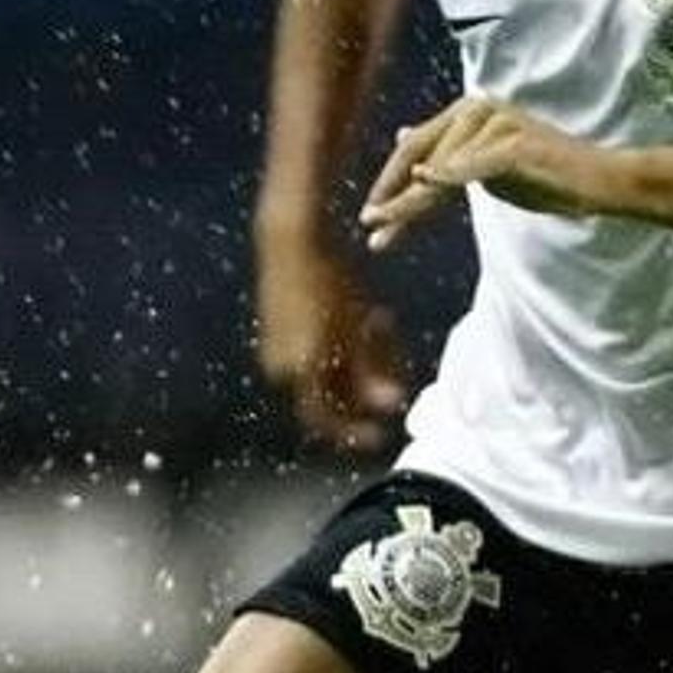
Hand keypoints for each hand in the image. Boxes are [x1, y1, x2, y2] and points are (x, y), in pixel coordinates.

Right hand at [253, 238, 409, 450]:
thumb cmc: (329, 280)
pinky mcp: (280, 332)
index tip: (381, 434)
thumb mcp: (357, 328)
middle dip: (367, 382)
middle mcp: (281, 367)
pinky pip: (317, 352)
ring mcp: (278, 349)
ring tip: (382, 325)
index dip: (353, 430)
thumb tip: (392, 406)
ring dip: (362, 359)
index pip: (325, 418)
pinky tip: (367, 317)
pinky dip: (345, 345)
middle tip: (394, 354)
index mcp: (298, 369)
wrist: (293, 238)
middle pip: (332, 394)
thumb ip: (371, 372)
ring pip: (329, 371)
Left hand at [358, 96, 615, 250]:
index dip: (389, 181)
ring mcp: (496, 122)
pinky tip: (423, 181)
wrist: (598, 182)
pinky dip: (447, 175)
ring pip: (442, 168)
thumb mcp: (487, 167)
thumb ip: (448, 155)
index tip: (370, 216)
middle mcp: (477, 109)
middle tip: (368, 224)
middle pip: (421, 155)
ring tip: (387, 228)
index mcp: (467, 112)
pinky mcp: (514, 143)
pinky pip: (473, 165)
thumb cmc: (546, 176)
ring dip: (412, 203)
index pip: (418, 148)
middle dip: (392, 194)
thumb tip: (402, 134)